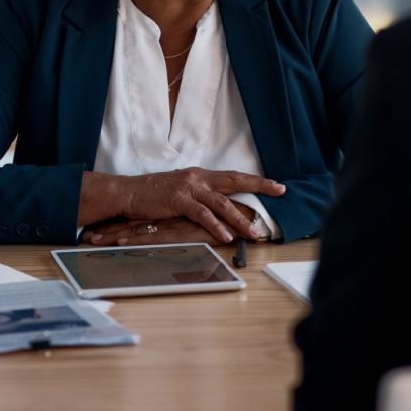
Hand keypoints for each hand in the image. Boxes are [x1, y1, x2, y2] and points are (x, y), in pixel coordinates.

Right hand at [78, 170, 281, 243]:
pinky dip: (215, 225)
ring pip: (221, 202)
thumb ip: (202, 196)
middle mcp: (199, 178)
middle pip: (234, 181)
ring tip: (253, 231)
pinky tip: (226, 236)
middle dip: (259, 186)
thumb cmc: (155, 195)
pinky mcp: (178, 200)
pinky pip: (202, 214)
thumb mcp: (183, 190)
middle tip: (280, 190)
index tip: (276, 184)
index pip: (233, 176)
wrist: (130, 192)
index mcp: (201, 175)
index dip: (255, 180)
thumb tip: (221, 207)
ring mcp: (189, 188)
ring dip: (239, 218)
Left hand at [81, 217, 219, 246]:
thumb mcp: (206, 222)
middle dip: (110, 229)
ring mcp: (176, 222)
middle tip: (87, 236)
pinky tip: (122, 243)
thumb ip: (192, 222)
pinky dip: (138, 239)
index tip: (100, 230)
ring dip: (116, 235)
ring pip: (140, 229)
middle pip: (135, 221)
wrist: (249, 219)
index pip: (143, 217)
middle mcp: (172, 215)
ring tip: (94, 240)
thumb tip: (177, 230)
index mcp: (175, 211)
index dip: (120, 223)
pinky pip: (157, 237)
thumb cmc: (230, 221)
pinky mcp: (183, 232)